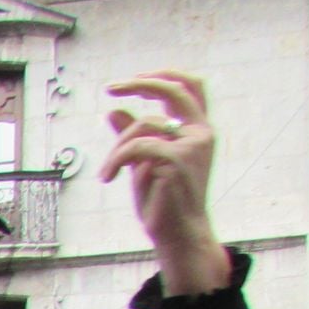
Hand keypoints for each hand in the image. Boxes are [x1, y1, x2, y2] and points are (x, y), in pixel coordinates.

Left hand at [100, 70, 230, 294]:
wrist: (177, 233)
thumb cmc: (162, 200)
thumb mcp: (143, 163)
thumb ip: (132, 136)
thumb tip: (113, 110)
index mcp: (198, 130)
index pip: (190, 87)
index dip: (163, 75)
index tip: (130, 81)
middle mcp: (201, 132)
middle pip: (174, 89)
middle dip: (140, 82)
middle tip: (110, 87)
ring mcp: (193, 145)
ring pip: (144, 124)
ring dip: (117, 147)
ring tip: (107, 173)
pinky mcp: (178, 159)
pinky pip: (137, 146)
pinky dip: (116, 159)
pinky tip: (108, 177)